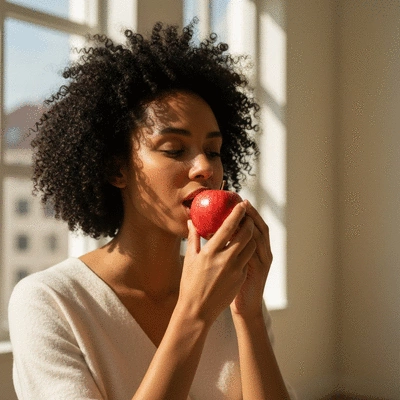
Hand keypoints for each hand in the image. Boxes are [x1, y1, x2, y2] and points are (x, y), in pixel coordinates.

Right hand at [179, 202, 255, 324]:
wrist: (198, 310)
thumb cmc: (190, 283)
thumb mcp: (190, 259)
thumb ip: (193, 237)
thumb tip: (191, 221)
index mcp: (211, 252)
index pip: (228, 227)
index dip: (237, 213)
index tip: (242, 203)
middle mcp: (226, 259)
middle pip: (246, 235)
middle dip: (249, 222)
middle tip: (247, 215)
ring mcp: (236, 270)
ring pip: (250, 246)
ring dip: (250, 236)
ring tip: (247, 229)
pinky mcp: (241, 278)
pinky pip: (247, 260)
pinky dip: (246, 251)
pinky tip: (241, 248)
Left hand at [230, 200, 272, 318]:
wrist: (244, 306)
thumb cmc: (233, 284)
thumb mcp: (230, 262)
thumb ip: (223, 245)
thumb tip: (204, 230)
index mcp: (253, 247)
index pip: (252, 224)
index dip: (247, 211)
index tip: (237, 199)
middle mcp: (261, 250)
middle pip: (259, 226)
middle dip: (251, 212)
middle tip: (241, 201)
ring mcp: (263, 259)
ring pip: (261, 236)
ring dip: (253, 222)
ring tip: (244, 211)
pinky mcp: (262, 269)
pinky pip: (257, 251)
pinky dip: (251, 240)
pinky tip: (241, 233)